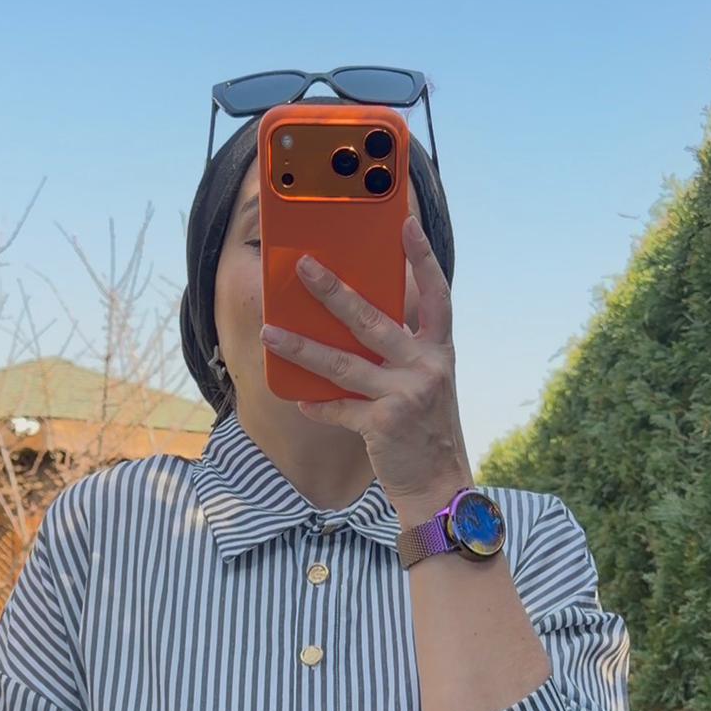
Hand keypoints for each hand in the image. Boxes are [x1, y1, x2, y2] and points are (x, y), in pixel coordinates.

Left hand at [258, 214, 472, 514]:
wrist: (440, 485)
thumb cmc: (427, 429)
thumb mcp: (427, 383)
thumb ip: (402, 353)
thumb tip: (352, 324)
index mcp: (439, 352)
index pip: (436, 296)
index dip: (422, 259)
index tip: (405, 225)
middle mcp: (427, 367)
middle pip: (374, 320)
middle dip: (334, 292)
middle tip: (303, 266)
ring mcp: (406, 395)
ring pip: (344, 364)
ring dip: (302, 347)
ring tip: (270, 332)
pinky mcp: (384, 424)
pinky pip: (339, 408)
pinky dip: (317, 405)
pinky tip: (298, 399)